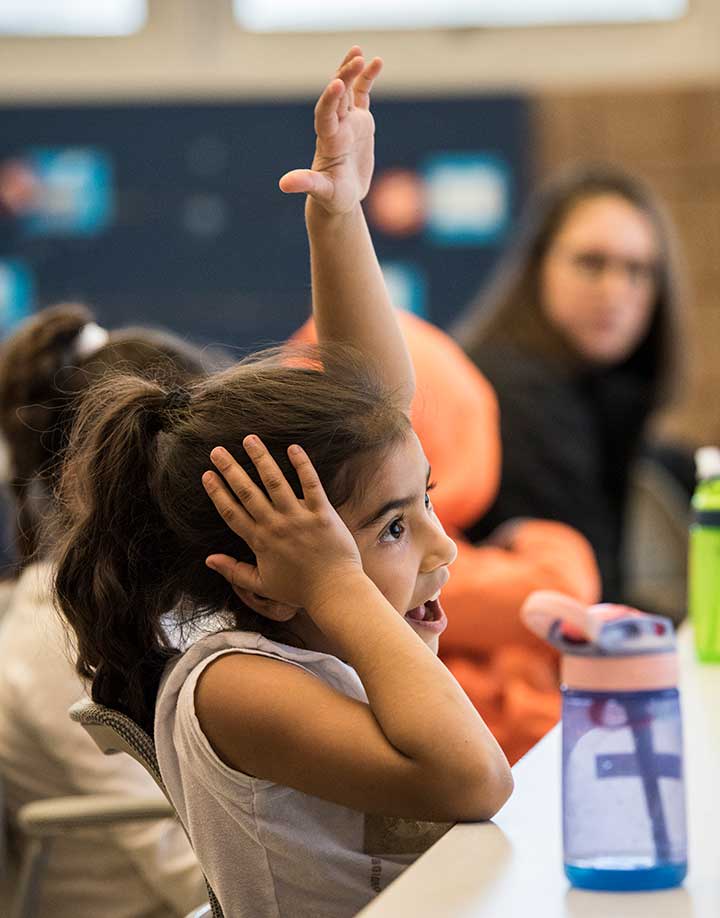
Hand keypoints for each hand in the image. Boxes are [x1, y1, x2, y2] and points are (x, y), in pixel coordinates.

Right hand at [202, 436, 363, 616]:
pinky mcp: (322, 513)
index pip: (232, 512)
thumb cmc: (299, 590)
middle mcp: (275, 526)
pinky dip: (302, 465)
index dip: (217, 492)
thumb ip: (234, 571)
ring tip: (249, 439)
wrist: (334, 592)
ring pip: (275, 482)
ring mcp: (299, 518)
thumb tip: (209, 560)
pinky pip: (310, 484)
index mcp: (259, 542)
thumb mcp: (261, 585)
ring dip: (260, 459)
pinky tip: (292, 448)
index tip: (207, 474)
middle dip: (230, 469)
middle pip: (247, 492)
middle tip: (217, 450)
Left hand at [278, 46, 381, 215]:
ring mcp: (347, 123)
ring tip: (360, 52)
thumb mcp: (322, 192)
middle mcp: (335, 127)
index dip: (330, 99)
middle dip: (345, 77)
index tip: (337, 84)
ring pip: (348, 91)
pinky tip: (376, 62)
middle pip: (337, 97)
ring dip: (353, 71)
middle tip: (356, 59)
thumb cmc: (332, 198)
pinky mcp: (359, 123)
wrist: (340, 198)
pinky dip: (367, 79)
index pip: (326, 115)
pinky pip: (362, 96)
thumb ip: (306, 184)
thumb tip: (284, 184)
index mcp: (328, 141)